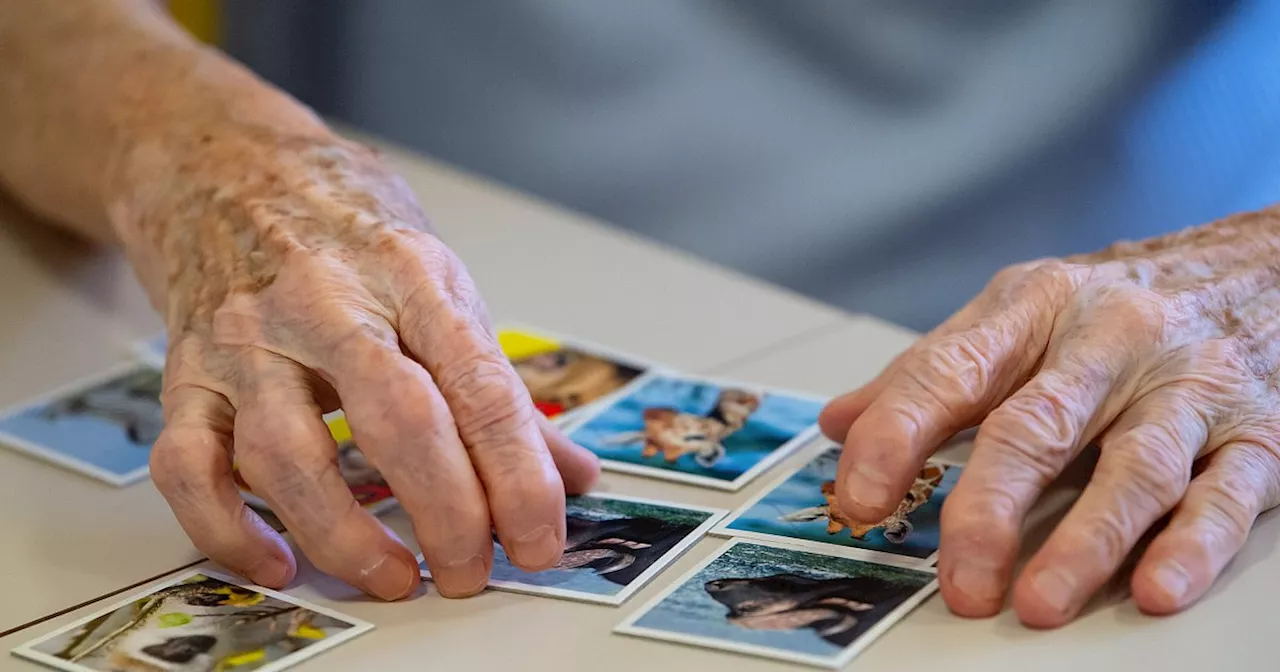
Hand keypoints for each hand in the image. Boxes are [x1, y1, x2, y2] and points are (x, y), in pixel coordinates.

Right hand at [129, 126, 599, 599]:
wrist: (221, 166)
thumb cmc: (343, 225)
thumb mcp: (437, 280)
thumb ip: (497, 383)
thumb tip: (569, 473)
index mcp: (410, 276)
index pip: (480, 387)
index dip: (518, 475)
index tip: (539, 539)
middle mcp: (326, 304)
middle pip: (397, 421)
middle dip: (447, 512)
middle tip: (472, 572)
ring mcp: (247, 340)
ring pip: (287, 455)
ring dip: (345, 535)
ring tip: (395, 577)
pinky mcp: (186, 373)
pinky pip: (189, 466)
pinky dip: (228, 529)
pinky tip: (278, 561)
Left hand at [819, 208, 1279, 626]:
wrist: (1259, 266)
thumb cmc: (1117, 304)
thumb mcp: (1015, 314)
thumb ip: (928, 372)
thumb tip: (839, 423)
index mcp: (1034, 308)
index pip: (949, 371)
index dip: (896, 434)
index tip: (857, 495)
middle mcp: (1110, 340)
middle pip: (1037, 426)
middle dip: (989, 507)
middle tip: (958, 577)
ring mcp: (1187, 386)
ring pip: (1134, 467)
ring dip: (1085, 542)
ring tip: (1038, 602)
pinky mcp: (1256, 432)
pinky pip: (1225, 493)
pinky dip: (1190, 545)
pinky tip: (1154, 588)